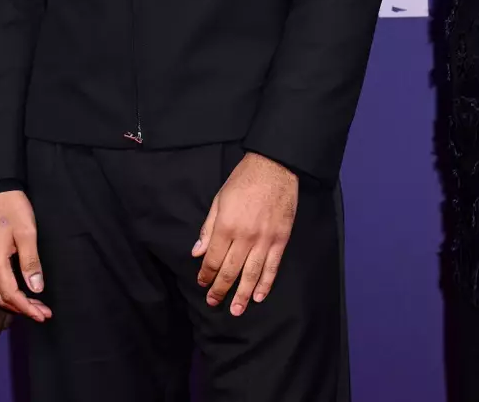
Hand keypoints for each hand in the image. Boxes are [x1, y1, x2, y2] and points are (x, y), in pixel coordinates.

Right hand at [0, 191, 50, 322]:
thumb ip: (31, 262)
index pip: (10, 294)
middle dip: (22, 309)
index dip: (26, 307)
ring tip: (36, 307)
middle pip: (0, 297)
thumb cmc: (13, 208)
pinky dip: (7, 292)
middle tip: (43, 314)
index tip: (42, 315)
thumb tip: (36, 289)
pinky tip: (20, 294)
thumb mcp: (27, 233)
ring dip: (15, 302)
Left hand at [193, 152, 297, 316]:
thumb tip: (197, 252)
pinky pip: (272, 266)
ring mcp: (265, 240)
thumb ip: (208, 228)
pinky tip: (259, 296)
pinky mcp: (281, 239)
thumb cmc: (243, 181)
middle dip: (221, 289)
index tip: (202, 283)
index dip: (206, 273)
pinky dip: (266, 283)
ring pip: (252, 274)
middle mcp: (245, 237)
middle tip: (213, 302)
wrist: (274, 168)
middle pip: (231, 270)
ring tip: (236, 310)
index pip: (214, 258)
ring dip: (243, 294)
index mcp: (227, 226)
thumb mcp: (219, 200)